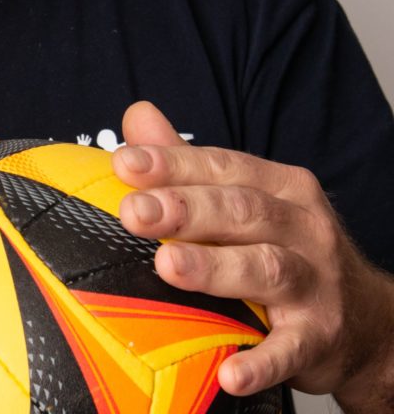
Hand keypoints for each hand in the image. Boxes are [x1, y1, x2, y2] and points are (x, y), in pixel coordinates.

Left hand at [110, 101, 393, 410]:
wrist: (365, 321)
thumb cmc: (283, 247)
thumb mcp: (244, 197)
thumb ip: (188, 162)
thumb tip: (138, 117)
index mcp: (280, 186)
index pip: (222, 166)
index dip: (173, 163)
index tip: (125, 164)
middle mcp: (303, 227)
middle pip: (242, 210)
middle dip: (185, 209)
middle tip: (134, 212)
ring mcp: (317, 283)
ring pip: (266, 268)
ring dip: (214, 269)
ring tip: (166, 267)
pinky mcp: (320, 337)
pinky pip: (290, 349)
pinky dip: (261, 361)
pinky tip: (229, 372)